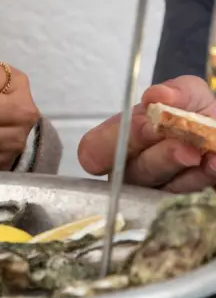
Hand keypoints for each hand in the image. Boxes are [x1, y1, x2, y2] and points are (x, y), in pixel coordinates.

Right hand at [78, 75, 215, 191]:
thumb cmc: (196, 114)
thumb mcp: (189, 94)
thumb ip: (174, 92)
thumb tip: (156, 96)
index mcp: (121, 139)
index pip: (93, 152)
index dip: (107, 147)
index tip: (143, 126)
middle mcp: (133, 168)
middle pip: (132, 171)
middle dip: (156, 154)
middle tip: (181, 143)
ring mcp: (156, 191)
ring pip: (159, 187)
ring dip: (178, 167)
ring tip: (198, 152)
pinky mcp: (180, 205)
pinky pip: (186, 198)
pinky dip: (202, 177)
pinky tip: (213, 163)